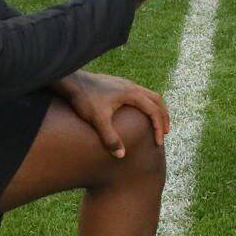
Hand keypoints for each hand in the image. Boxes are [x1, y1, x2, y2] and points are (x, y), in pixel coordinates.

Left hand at [55, 69, 169, 154]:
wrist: (70, 80)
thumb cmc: (84, 98)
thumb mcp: (98, 120)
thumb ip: (110, 138)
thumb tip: (121, 155)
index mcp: (131, 94)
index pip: (154, 110)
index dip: (159, 127)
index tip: (158, 142)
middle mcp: (131, 86)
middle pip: (157, 100)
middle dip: (163, 116)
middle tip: (165, 132)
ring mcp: (124, 84)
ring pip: (148, 95)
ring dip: (155, 108)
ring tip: (155, 123)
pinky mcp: (117, 84)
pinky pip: (139, 93)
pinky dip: (145, 104)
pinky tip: (137, 113)